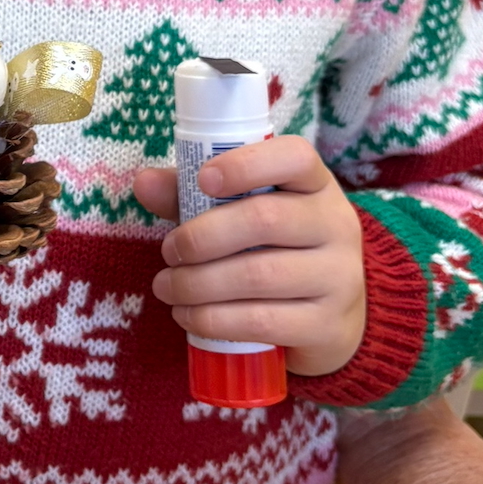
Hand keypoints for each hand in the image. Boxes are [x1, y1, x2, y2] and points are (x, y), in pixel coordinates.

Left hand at [133, 136, 365, 376]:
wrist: (331, 318)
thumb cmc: (275, 250)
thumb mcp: (242, 214)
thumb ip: (192, 196)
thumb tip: (143, 183)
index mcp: (315, 184)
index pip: (294, 158)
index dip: (246, 164)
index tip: (202, 179)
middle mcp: (336, 225)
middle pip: (265, 220)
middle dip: (201, 237)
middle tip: (168, 251)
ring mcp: (339, 277)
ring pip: (258, 275)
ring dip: (198, 283)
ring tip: (167, 287)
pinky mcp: (327, 326)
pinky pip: (262, 322)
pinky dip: (213, 319)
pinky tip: (189, 316)